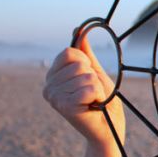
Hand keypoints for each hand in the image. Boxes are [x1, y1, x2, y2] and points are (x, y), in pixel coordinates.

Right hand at [42, 30, 125, 149]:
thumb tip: (78, 29)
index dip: (85, 63)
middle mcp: (48, 87)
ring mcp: (54, 97)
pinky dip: (98, 96)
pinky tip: (93, 106)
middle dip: (92, 77)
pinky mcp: (65, 107)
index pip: (69, 52)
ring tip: (93, 101)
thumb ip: (85, 53)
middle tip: (91, 94)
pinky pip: (90, 88)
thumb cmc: (101, 100)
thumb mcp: (93, 72)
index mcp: (52, 76)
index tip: (87, 78)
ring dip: (97, 88)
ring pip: (86, 76)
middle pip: (78, 64)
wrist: (109, 127)